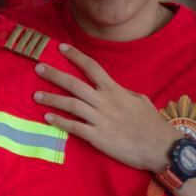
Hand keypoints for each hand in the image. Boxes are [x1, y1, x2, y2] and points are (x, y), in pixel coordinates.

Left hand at [34, 45, 172, 172]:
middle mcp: (104, 102)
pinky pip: (74, 127)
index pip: (92, 67)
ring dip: (51, 99)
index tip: (61, 48)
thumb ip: (122, 92)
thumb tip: (112, 88)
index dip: (75, 56)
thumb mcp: (140, 100)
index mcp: (115, 90)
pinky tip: (47, 118)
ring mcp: (99, 119)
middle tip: (37, 68)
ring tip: (36, 95)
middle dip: (54, 75)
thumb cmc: (152, 123)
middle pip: (74, 84)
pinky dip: (59, 121)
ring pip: (70, 104)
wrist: (159, 147)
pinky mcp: (97, 137)